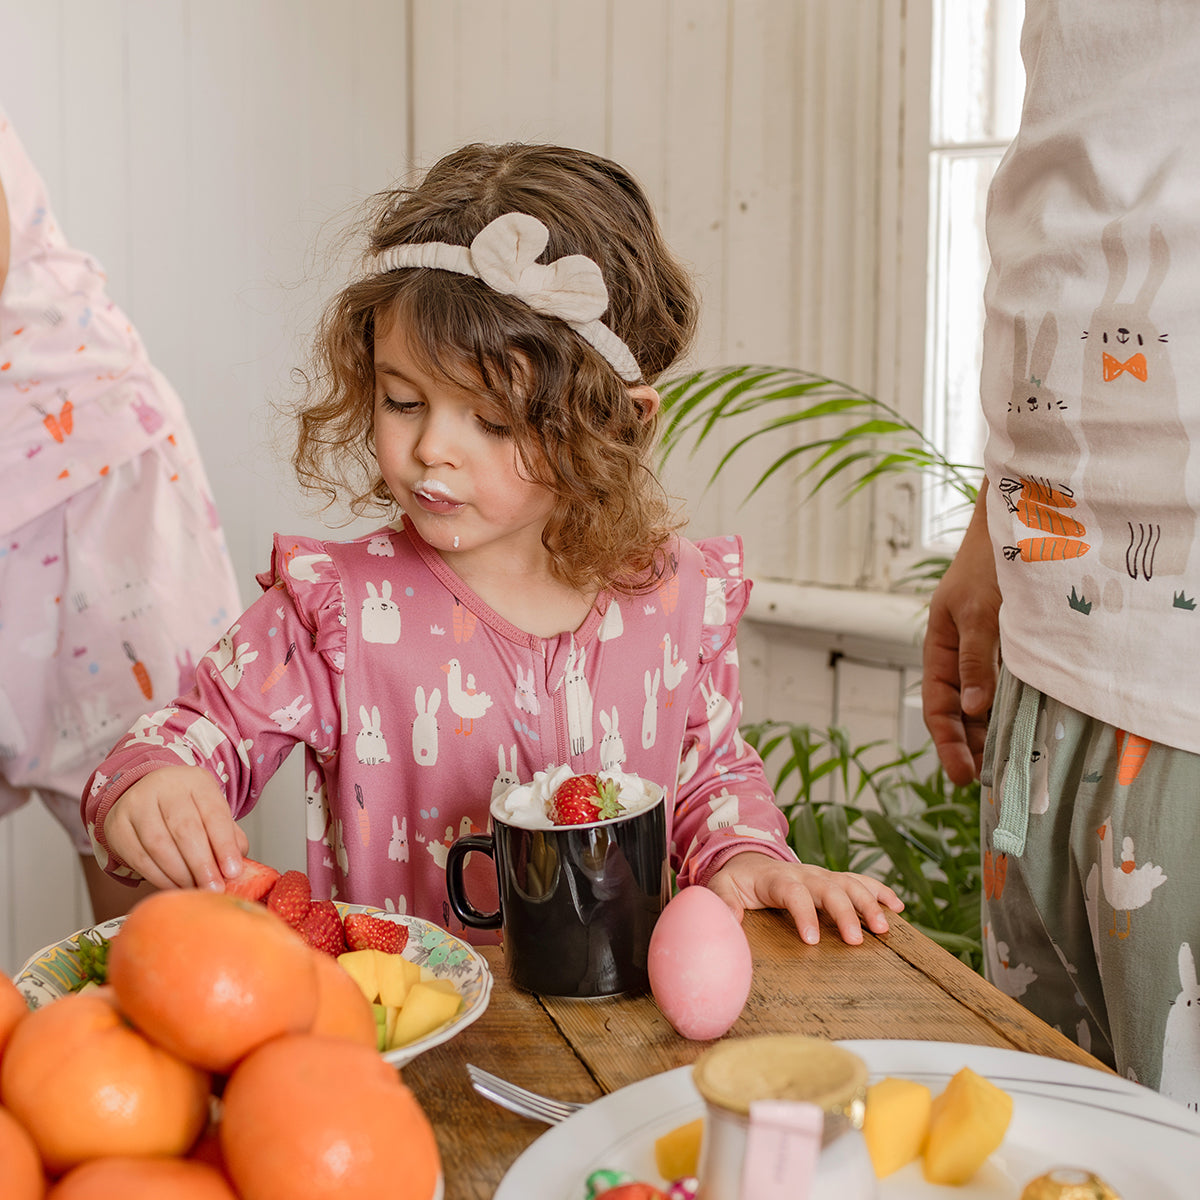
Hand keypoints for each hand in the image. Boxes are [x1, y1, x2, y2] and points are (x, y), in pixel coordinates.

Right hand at [103, 765, 249, 891]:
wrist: (148, 795)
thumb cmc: (188, 809)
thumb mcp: (212, 813)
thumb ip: (229, 837)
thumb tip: (237, 868)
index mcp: (196, 781)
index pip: (213, 813)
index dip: (224, 845)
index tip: (233, 872)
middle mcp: (164, 786)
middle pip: (185, 829)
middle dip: (202, 864)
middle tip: (213, 888)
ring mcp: (136, 803)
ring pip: (159, 845)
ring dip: (180, 874)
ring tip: (195, 889)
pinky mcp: (117, 825)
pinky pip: (138, 858)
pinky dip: (158, 877)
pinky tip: (173, 886)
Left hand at [707, 851, 903, 945]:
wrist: (748, 862)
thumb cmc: (736, 881)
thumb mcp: (720, 888)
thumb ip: (722, 902)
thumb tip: (728, 922)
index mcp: (777, 879)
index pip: (793, 893)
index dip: (804, 914)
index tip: (812, 941)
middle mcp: (805, 874)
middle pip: (830, 888)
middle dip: (845, 913)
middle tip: (856, 941)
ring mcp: (822, 876)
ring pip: (850, 884)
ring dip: (869, 903)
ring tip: (884, 929)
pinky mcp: (833, 880)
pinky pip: (861, 882)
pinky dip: (881, 891)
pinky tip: (898, 907)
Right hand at [922, 485, 1001, 784]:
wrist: (1016, 526)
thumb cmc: (986, 565)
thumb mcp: (977, 612)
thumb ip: (975, 660)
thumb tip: (974, 711)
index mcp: (939, 648)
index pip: (937, 707)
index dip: (948, 743)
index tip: (964, 776)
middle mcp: (960, 655)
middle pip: (961, 712)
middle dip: (972, 747)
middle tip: (993, 781)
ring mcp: (986, 651)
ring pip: (986, 703)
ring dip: (994, 732)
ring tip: (1011, 764)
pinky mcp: (1010, 646)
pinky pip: (1009, 687)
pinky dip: (1014, 709)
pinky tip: (1029, 726)